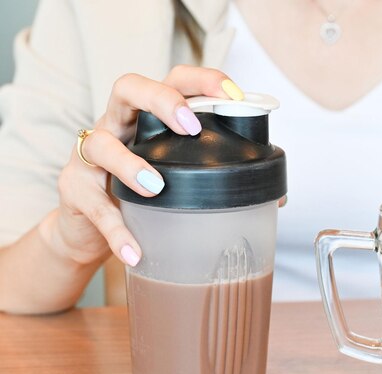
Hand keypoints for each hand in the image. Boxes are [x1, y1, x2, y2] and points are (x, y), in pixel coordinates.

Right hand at [46, 66, 243, 266]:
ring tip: (158, 187)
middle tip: (190, 125)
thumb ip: (217, 178)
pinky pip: (94, 208)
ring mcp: (90, 155)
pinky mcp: (74, 190)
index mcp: (149, 117)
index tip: (233, 95)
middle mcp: (117, 125)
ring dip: (132, 164)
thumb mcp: (178, 176)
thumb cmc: (143, 196)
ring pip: (102, 143)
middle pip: (128, 87)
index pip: (173, 80)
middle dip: (162, 100)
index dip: (202, 81)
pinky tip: (135, 251)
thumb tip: (275, 198)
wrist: (91, 229)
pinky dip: (117, 231)